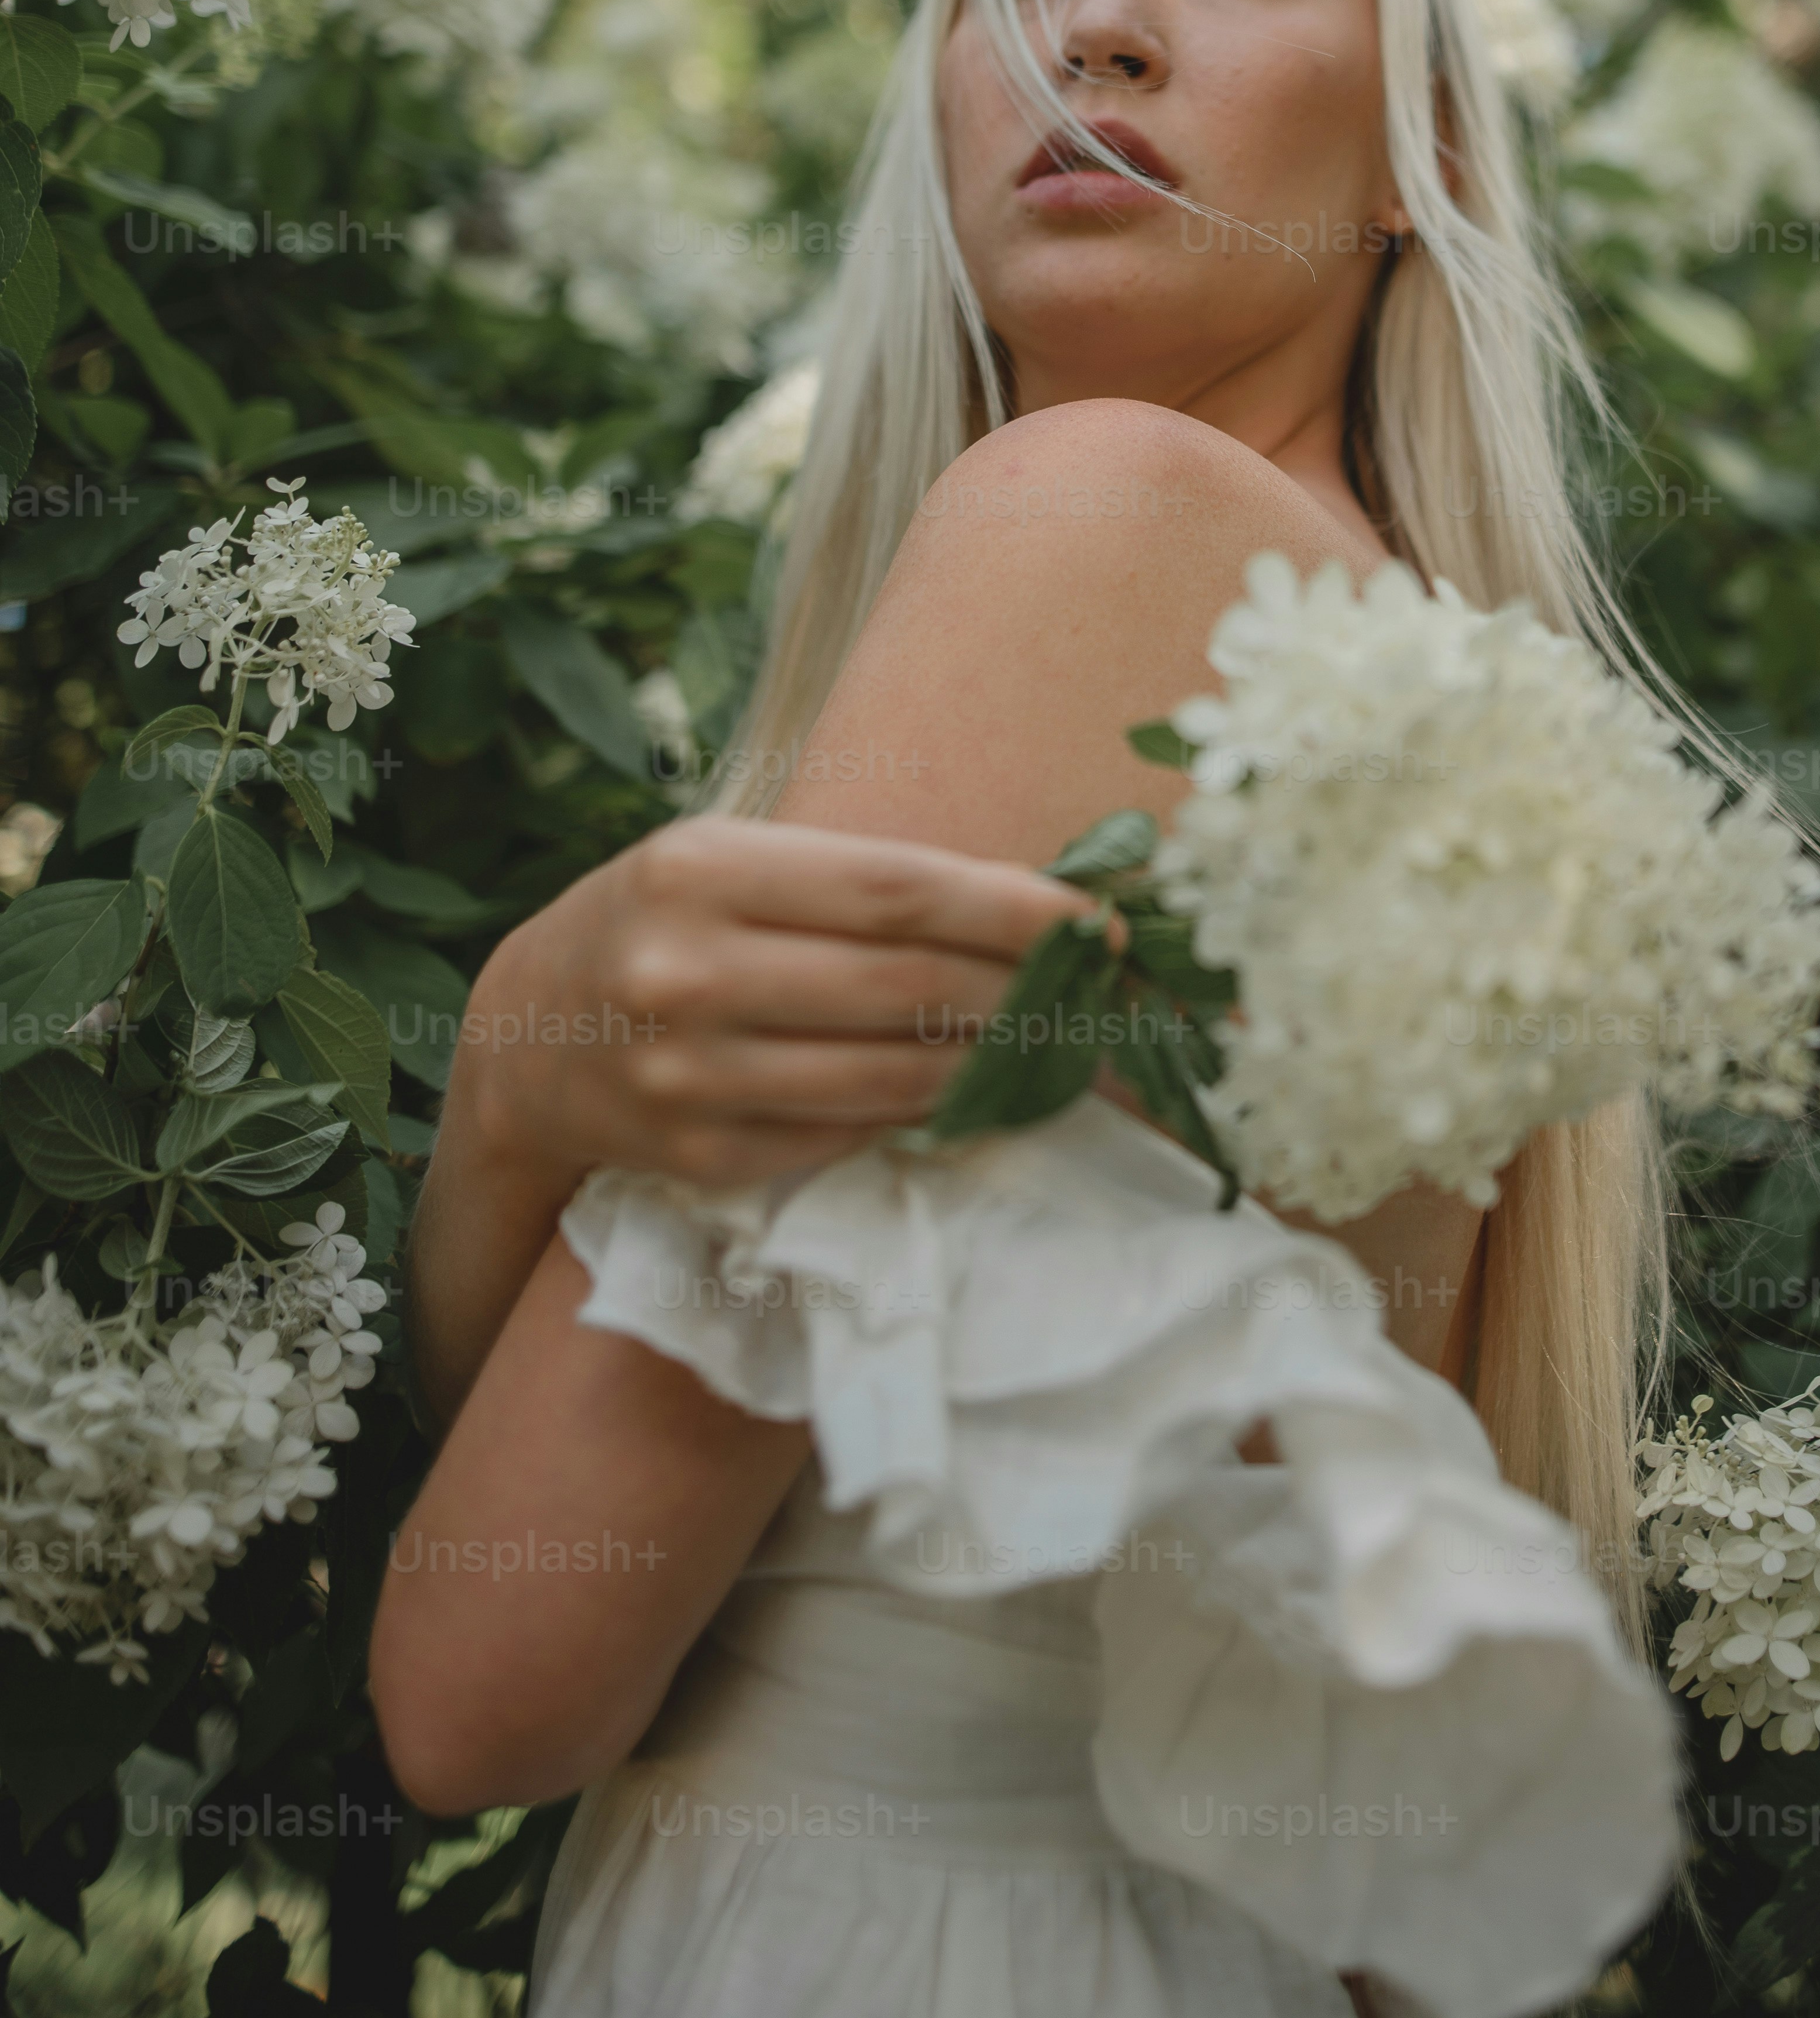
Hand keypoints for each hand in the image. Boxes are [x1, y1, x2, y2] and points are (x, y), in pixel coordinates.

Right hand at [464, 814, 1087, 1190]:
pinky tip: (969, 1091)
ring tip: (1056, 1043)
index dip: (1010, 910)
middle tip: (1095, 989)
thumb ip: (858, 881)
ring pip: (891, 1079)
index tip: (1094, 919)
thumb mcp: (731, 859)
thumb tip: (1028, 910)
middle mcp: (687, 974)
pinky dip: (921, 1114)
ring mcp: (690, 1079)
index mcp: (699, 872)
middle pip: (906, 988)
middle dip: (1021, 990)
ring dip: (993, 1064)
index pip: (896, 891)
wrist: (527, 1034)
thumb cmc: (663, 922)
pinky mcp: (701, 1159)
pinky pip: (848, 1135)